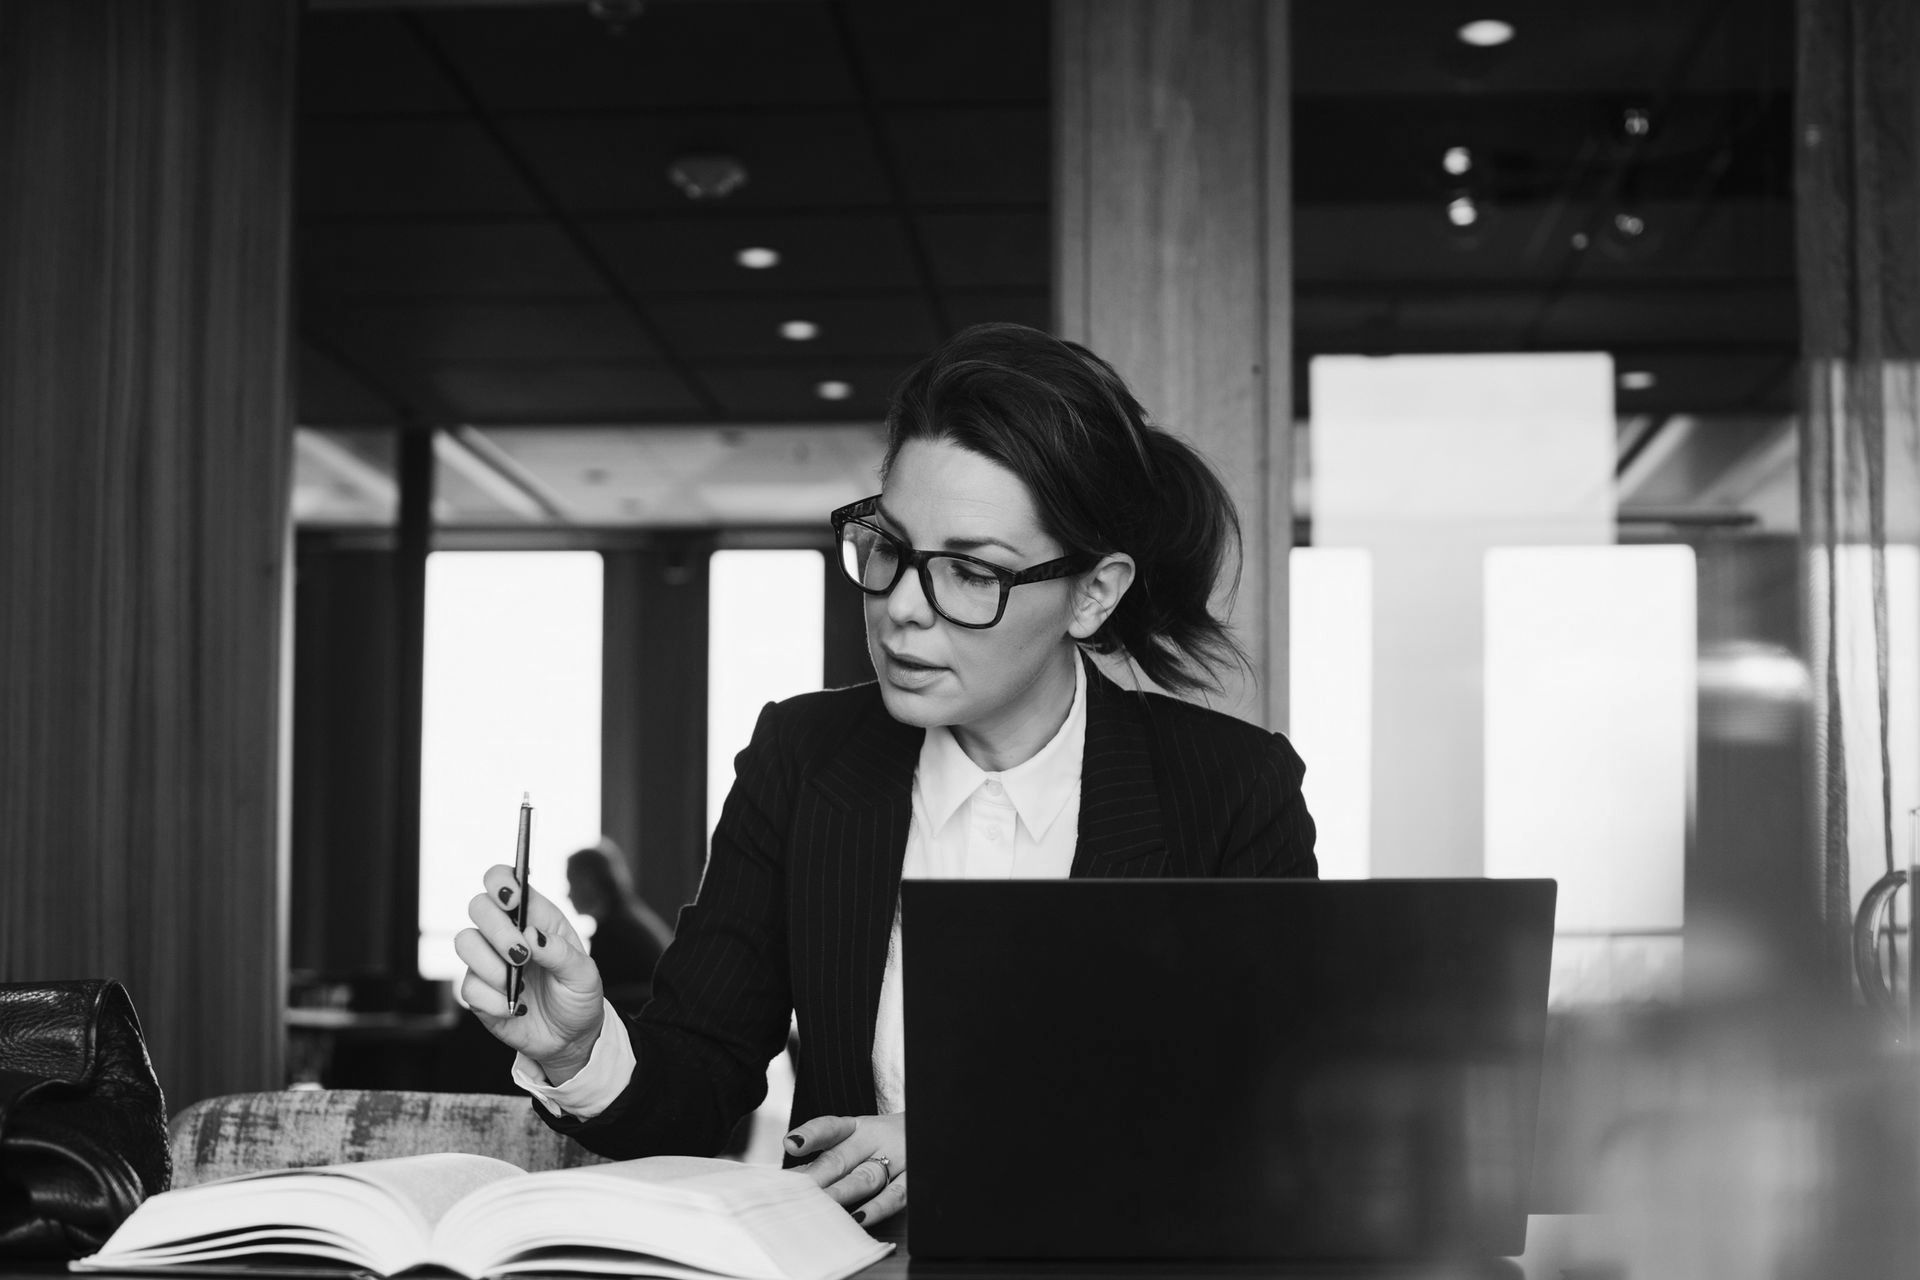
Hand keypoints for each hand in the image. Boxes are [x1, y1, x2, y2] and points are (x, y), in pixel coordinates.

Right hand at [454, 866, 603, 1080]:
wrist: (570, 1038)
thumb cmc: (579, 996)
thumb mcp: (584, 975)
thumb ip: (561, 952)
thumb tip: (531, 935)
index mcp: (536, 917)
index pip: (504, 880)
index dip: (500, 881)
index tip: (511, 900)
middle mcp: (507, 932)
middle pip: (478, 906)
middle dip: (497, 930)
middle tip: (521, 955)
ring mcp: (488, 960)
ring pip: (465, 942)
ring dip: (492, 967)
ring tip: (519, 987)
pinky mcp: (477, 991)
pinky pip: (468, 986)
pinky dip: (494, 1001)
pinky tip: (516, 1008)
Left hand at [786, 1113, 905, 1226]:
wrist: (933, 1126)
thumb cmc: (887, 1141)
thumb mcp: (859, 1140)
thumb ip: (829, 1159)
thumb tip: (792, 1182)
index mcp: (858, 1128)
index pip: (830, 1128)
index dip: (811, 1135)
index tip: (791, 1144)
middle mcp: (875, 1140)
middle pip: (841, 1158)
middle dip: (817, 1176)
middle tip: (794, 1192)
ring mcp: (896, 1159)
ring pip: (866, 1178)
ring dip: (842, 1193)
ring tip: (820, 1206)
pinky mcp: (913, 1179)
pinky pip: (895, 1195)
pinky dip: (877, 1208)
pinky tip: (859, 1219)